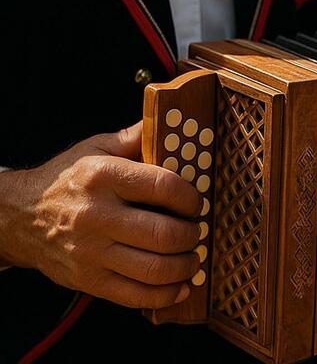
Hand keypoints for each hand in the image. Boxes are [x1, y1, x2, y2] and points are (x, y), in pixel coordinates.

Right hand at [0, 122, 203, 308]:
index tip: (196, 203)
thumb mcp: (97, 148)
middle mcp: (96, 215)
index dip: (191, 198)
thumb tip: (171, 121)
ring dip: (186, 266)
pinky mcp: (88, 280)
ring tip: (192, 257)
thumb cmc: (69, 180)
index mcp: (102, 177)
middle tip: (197, 231)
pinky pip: (136, 295)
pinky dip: (166, 294)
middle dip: (193, 235)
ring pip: (155, 268)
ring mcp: (91, 252)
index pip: (164, 187)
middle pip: (164, 233)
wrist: (19, 216)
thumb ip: (136, 138)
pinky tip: (178, 285)